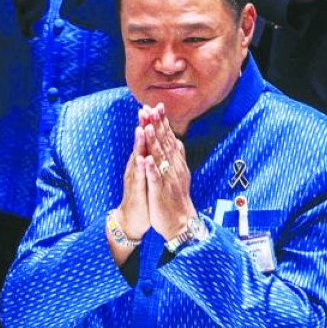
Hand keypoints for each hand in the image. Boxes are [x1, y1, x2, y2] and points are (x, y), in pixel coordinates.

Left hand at [139, 104, 194, 240]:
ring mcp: (167, 179)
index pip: (168, 137)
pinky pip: (156, 179)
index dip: (162, 122)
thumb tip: (174, 138)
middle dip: (156, 126)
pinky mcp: (161, 192)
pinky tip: (146, 160)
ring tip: (146, 128)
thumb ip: (175, 155)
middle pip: (164, 142)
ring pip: (160, 158)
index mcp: (175, 162)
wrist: (180, 221)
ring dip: (153, 142)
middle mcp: (172, 167)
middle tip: (150, 109)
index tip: (156, 106)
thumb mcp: (178, 172)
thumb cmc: (175, 196)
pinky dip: (151, 169)